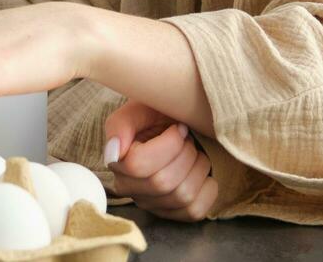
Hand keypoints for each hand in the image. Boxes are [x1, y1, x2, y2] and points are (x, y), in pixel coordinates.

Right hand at [102, 100, 219, 220]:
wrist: (178, 124)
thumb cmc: (158, 114)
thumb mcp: (139, 108)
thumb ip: (121, 125)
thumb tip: (115, 153)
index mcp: (118, 162)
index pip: (138, 165)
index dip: (168, 144)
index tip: (179, 128)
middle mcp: (130, 188)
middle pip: (163, 182)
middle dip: (186, 154)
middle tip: (188, 140)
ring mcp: (152, 204)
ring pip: (182, 196)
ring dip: (199, 167)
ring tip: (195, 153)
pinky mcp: (174, 213)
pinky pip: (195, 211)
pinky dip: (207, 188)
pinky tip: (202, 173)